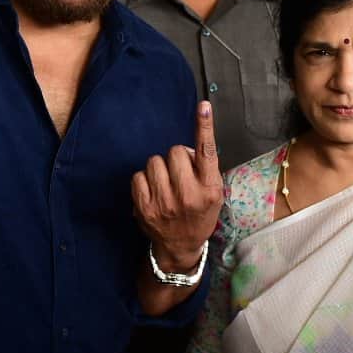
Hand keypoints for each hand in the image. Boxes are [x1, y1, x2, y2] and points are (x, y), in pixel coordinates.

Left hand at [132, 101, 222, 269]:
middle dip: (176, 157)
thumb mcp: (214, 194)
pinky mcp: (144, 207)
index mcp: (210, 189)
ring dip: (159, 168)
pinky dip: (144, 180)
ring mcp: (164, 203)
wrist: (180, 247)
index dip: (205, 126)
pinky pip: (138, 175)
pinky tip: (153, 192)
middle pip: (175, 151)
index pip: (207, 152)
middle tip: (180, 174)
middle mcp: (188, 195)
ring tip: (166, 184)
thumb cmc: (199, 214)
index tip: (203, 106)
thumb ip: (204, 170)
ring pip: (154, 161)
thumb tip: (187, 148)